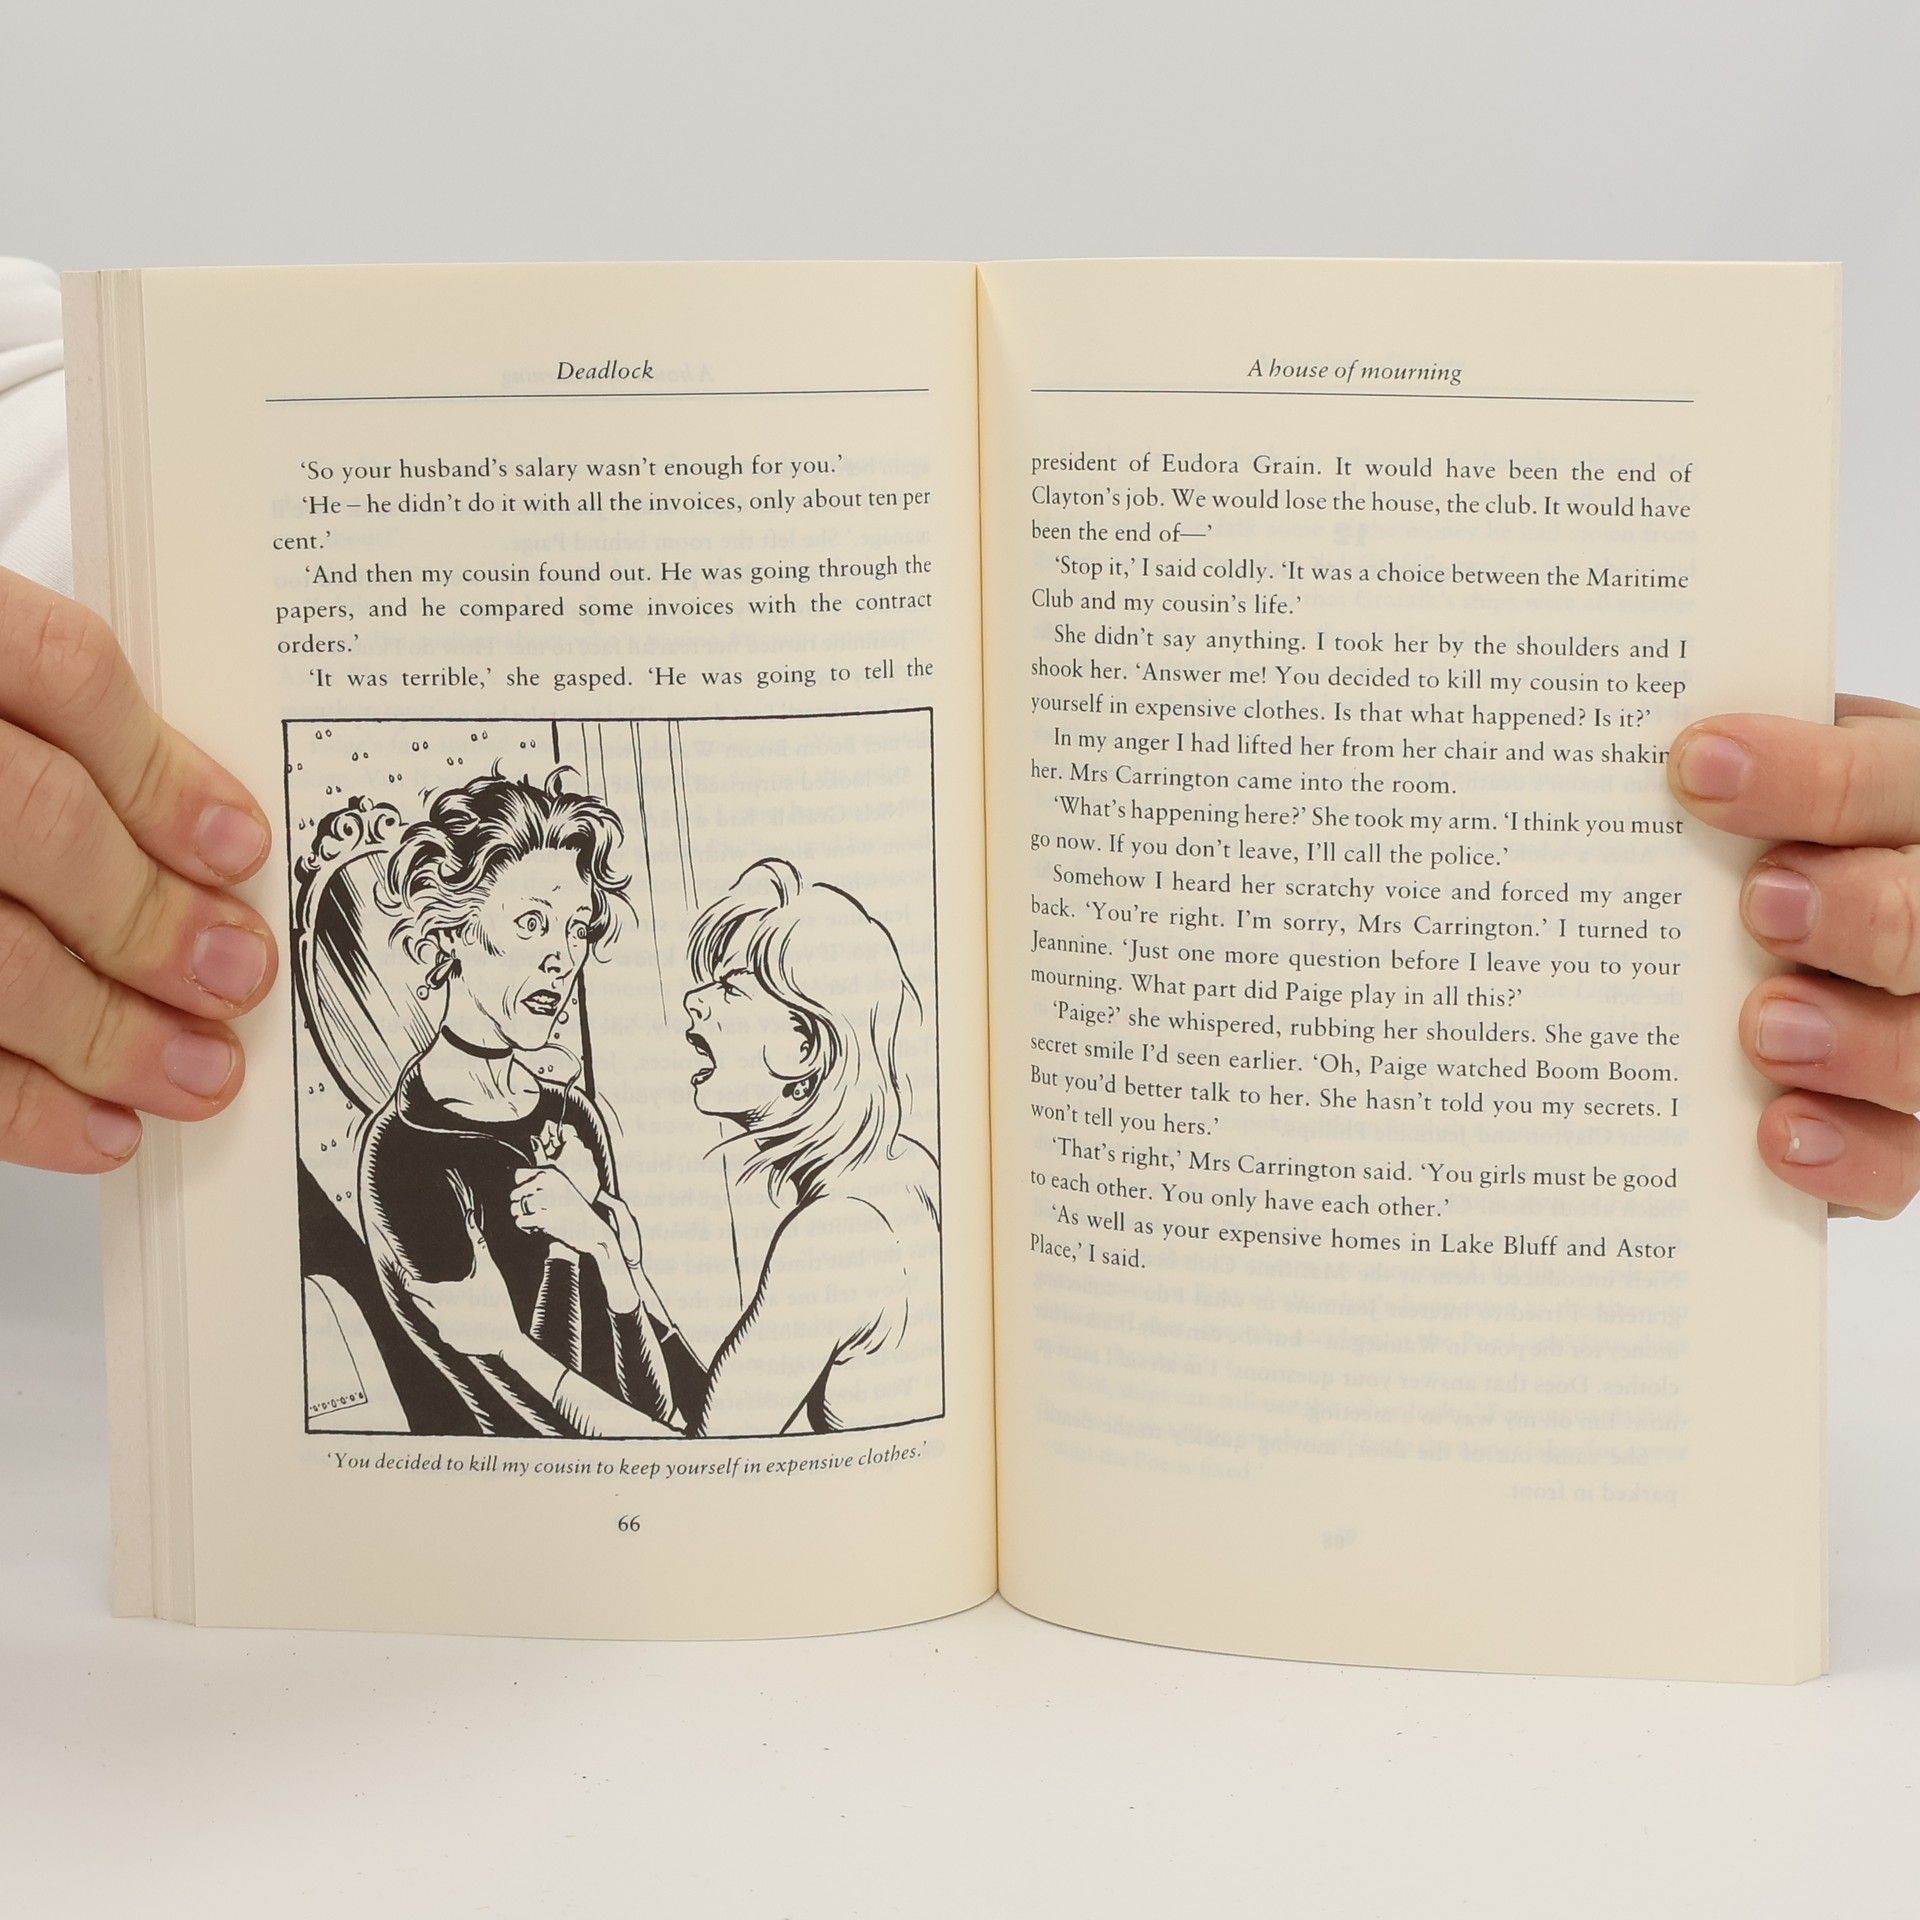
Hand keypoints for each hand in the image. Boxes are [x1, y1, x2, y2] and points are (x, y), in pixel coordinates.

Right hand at [0, 569, 276, 1170]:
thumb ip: (49, 739)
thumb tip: (199, 853)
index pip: (59, 669)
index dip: (161, 771)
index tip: (239, 850)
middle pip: (35, 818)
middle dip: (149, 916)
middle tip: (234, 977)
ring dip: (102, 1030)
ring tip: (193, 1073)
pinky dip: (20, 1101)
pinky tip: (98, 1128)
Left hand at [404, 1189, 525, 1359]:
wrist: (507, 1337)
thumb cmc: (497, 1298)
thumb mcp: (489, 1268)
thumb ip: (477, 1242)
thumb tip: (470, 1216)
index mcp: (442, 1295)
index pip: (413, 1287)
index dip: (411, 1281)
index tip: (409, 1278)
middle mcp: (436, 1314)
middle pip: (421, 1302)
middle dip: (428, 1295)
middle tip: (448, 1290)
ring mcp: (442, 1331)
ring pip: (433, 1316)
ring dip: (441, 1310)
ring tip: (466, 1306)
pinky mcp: (450, 1342)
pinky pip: (445, 1330)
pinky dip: (453, 1324)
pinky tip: (471, 1321)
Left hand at [510, 1163, 612, 1259]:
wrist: (595, 1231)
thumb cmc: (576, 1211)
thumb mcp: (562, 1189)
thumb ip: (540, 1184)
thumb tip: (512, 1185)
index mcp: (554, 1175)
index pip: (519, 1175)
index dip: (519, 1188)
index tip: (526, 1197)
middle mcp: (550, 1184)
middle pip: (516, 1192)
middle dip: (517, 1204)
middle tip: (528, 1212)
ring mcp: (549, 1202)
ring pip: (516, 1207)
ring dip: (520, 1216)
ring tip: (531, 1221)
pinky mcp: (547, 1219)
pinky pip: (521, 1221)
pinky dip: (525, 1227)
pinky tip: (535, 1228)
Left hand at [1671, 696, 1919, 1216]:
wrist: (1793, 958)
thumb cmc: (1748, 857)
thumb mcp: (1745, 800)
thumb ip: (1714, 790)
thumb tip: (1625, 766)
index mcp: (1908, 804)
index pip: (1888, 778)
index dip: (1808, 774)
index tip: (1697, 765)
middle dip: (1859, 909)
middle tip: (1762, 905)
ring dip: (1855, 1038)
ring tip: (1763, 1029)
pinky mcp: (1902, 1128)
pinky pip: (1901, 1155)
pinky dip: (1849, 1152)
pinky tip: (1779, 1136)